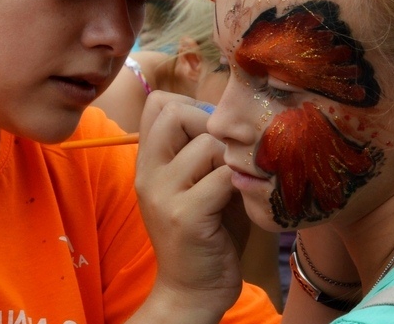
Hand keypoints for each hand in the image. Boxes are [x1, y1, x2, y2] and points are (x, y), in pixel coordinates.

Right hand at [135, 91, 246, 317]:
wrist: (192, 290)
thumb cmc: (206, 232)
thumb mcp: (198, 183)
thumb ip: (207, 149)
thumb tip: (236, 115)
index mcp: (149, 161)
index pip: (159, 103)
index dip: (193, 106)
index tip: (213, 134)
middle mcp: (148, 173)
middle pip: (176, 111)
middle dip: (212, 124)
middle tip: (227, 154)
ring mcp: (163, 193)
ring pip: (207, 143)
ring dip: (232, 157)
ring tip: (238, 179)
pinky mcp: (186, 216)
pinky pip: (224, 176)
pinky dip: (242, 181)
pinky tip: (244, 197)